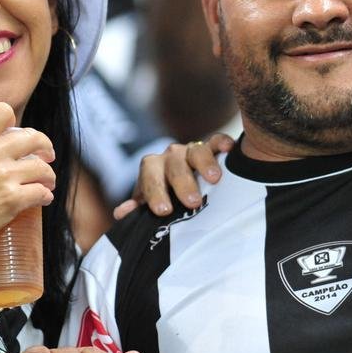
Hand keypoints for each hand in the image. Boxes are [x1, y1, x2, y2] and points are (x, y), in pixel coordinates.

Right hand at [0, 102, 56, 260]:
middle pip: (33, 138)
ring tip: (47, 182)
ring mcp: (2, 176)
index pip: (1, 112)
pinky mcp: (12, 199)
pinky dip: (45, 195)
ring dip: (48, 175)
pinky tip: (43, 198)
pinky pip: (41, 192)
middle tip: (46, 156)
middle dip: (44, 147)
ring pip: (42, 167)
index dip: (14, 122)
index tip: (18, 134)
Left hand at [115, 132, 234, 219]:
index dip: (155, 192)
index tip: (163, 211)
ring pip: (196, 151)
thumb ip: (138, 208)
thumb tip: (122, 212)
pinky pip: (217, 140)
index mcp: (152, 168)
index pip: (149, 176)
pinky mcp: (213, 147)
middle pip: (174, 165)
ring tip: (214, 179)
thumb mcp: (151, 204)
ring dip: (205, 163)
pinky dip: (222, 142)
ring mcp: (192, 150)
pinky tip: (230, 148)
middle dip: (183, 183)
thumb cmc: (167, 196)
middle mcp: (171, 156)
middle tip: (193, 202)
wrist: (183, 180)